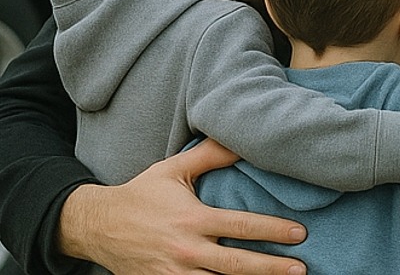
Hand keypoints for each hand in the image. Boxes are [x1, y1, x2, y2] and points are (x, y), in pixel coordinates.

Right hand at [59, 138, 307, 274]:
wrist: (98, 226)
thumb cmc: (141, 195)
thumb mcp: (173, 170)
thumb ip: (210, 155)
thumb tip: (241, 137)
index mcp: (192, 219)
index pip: (241, 226)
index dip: (272, 230)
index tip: (299, 234)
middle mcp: (186, 250)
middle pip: (237, 264)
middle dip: (271, 268)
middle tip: (301, 269)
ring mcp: (175, 274)